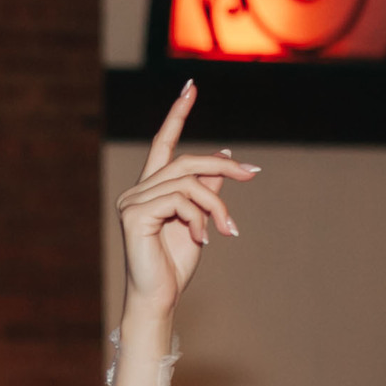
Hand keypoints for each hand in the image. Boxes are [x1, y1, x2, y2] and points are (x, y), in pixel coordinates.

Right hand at [116, 81, 257, 320]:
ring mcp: (133, 202)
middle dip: (221, 166)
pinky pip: (180, 201)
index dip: (177, 114)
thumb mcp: (200, 221)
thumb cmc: (175, 266)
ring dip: (216, 205)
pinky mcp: (135, 215)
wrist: (160, 299)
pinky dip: (199, 218)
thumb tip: (223, 155)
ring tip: (227, 230)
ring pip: (188, 182)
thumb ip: (207, 189)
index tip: (191, 86)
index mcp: (151, 189)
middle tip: (252, 172)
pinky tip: (204, 240)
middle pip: (186, 161)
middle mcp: (137, 191)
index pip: (163, 143)